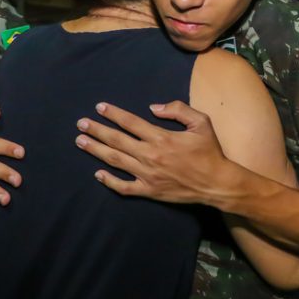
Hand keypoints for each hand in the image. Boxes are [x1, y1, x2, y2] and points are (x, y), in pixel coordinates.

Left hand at [75, 101, 230, 203]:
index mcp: (162, 138)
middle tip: (81, 124)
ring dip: (96, 150)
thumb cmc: (210, 152)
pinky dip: (110, 181)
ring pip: (116, 161)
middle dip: (97, 130)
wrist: (217, 184)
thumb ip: (178, 110)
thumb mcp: (201, 122)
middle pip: (117, 140)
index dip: (113, 114)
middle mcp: (150, 156)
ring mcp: (148, 175)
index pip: (131, 122)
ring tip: (81, 141)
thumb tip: (153, 108)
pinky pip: (125, 187)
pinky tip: (98, 174)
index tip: (100, 107)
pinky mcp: (149, 191)